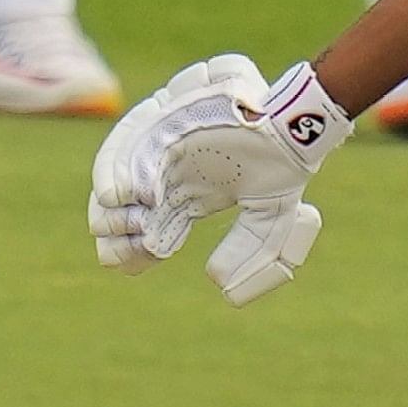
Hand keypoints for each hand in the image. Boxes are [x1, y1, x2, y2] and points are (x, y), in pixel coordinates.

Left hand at [88, 56, 350, 304]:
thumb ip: (249, 254)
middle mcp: (172, 173)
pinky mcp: (163, 122)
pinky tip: (124, 197)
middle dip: (117, 234)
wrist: (293, 130)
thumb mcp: (271, 224)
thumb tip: (219, 284)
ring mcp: (165, 147)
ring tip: (126, 226)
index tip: (137, 266)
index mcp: (192, 195)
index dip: (138, 250)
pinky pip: (128, 147)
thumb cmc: (282, 169)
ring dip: (114, 207)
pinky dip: (119, 172)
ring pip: (118, 180)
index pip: (151, 226)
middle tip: (118, 253)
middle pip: (124, 209)